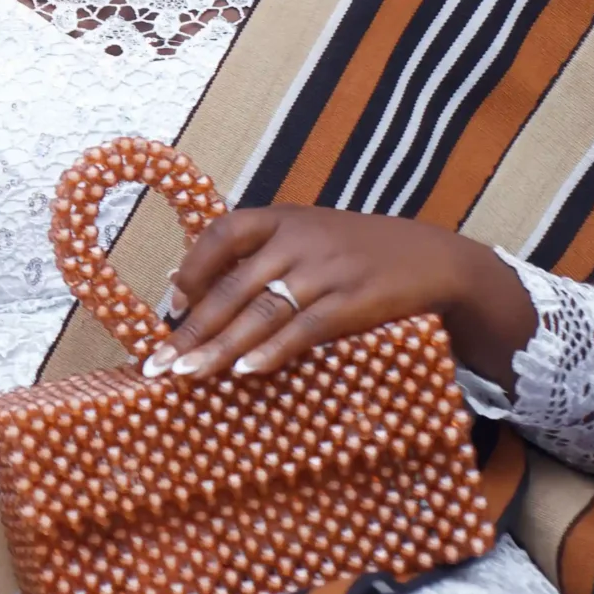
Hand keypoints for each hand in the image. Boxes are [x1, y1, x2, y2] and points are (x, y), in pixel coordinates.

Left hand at [147, 205, 535, 386]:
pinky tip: (246, 371)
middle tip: (159, 363)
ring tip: (188, 374)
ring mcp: (326, 271)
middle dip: (193, 328)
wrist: (433, 257)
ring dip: (220, 347)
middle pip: (233, 287)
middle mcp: (299, 240)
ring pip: (261, 312)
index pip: (222, 234)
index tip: (170, 307)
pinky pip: (304, 329)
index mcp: (282, 218)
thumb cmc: (355, 250)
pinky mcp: (353, 303)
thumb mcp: (305, 235)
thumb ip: (254, 254)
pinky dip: (273, 351)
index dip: (192, 270)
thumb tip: (186, 282)